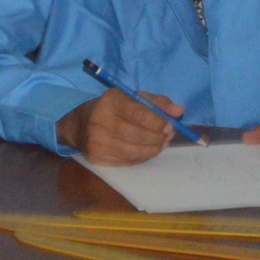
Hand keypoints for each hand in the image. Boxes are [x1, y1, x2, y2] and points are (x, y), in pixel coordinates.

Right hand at [57, 88, 181, 165]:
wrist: (80, 125)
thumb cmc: (112, 108)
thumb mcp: (132, 98)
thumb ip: (157, 102)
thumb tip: (179, 111)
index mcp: (110, 101)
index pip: (139, 114)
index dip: (158, 121)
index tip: (169, 124)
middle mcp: (100, 122)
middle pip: (138, 135)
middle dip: (159, 137)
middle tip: (168, 134)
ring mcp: (97, 143)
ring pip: (135, 152)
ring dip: (154, 149)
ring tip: (161, 143)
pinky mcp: (98, 159)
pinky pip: (129, 161)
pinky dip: (143, 156)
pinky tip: (147, 149)